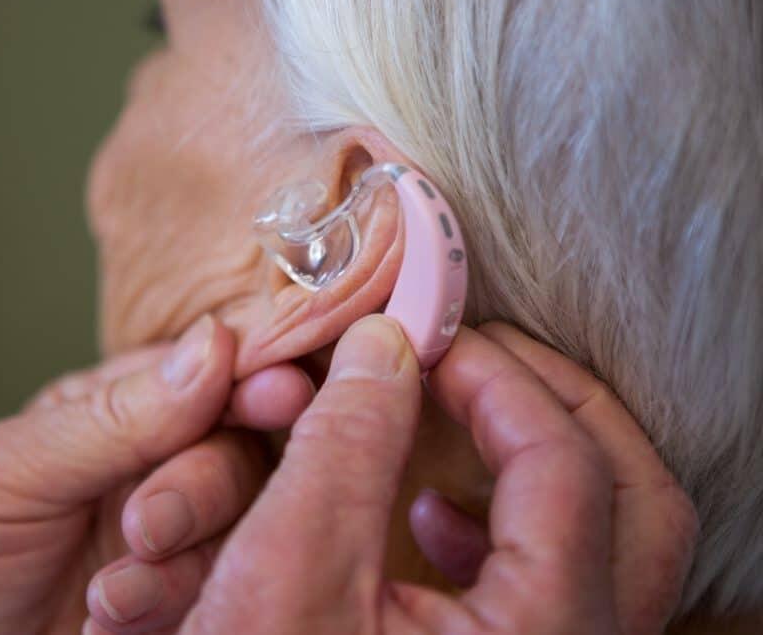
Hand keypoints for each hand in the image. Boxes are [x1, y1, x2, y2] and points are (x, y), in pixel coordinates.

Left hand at [0, 315, 314, 634]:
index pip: (208, 378)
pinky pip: (218, 596)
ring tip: (106, 597)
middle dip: (203, 488)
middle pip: (238, 455)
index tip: (277, 391)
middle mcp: (154, 473)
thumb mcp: (10, 473)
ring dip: (178, 565)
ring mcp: (170, 547)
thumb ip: (117, 416)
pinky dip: (168, 611)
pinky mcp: (178, 611)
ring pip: (238, 532)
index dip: (251, 379)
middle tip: (149, 525)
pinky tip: (106, 625)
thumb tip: (213, 344)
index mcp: (117, 416)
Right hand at [84, 316, 697, 634]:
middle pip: (635, 497)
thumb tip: (384, 346)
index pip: (563, 463)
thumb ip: (344, 444)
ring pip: (615, 542)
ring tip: (458, 422)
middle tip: (475, 357)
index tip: (427, 335)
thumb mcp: (287, 571)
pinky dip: (507, 529)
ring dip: (545, 459)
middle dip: (555, 403)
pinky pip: (559, 587)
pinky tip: (428, 522)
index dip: (497, 377)